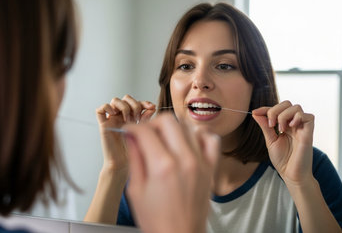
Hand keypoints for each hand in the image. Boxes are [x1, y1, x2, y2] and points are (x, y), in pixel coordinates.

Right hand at [95, 95, 155, 171]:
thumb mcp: (144, 133)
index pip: (137, 102)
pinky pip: (100, 110)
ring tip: (128, 119)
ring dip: (124, 107)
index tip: (152, 107)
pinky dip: (107, 108)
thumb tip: (152, 107)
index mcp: (131, 117)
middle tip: (138, 117)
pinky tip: (115, 116)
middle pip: (126, 98)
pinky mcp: (104, 125)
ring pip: (115, 100)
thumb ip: (146, 120)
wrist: (123, 165)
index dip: (144, 102)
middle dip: (135, 104)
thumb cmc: (134, 152)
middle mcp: (121, 116)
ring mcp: (112, 120)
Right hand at [124, 113, 219, 232]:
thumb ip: (135, 158)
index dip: (133, 127)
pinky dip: (199, 134)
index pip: (145, 130)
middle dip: (152, 123)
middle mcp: (184, 160)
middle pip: (168, 121)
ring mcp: (200, 163)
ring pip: (188, 126)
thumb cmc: (158, 221)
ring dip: (173, 127)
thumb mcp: (136, 190)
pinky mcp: (211, 168)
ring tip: (164, 139)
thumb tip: (132, 136)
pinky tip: (188, 141)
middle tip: (145, 133)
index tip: (129, 130)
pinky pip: (211, 139)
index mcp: (162, 166)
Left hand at [252, 100, 314, 185]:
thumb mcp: (270, 140)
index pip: (277, 109)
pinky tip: (290, 127)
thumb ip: (265, 126)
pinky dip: (298, 117)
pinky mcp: (309, 133)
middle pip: (287, 104)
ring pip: (296, 107)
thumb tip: (255, 112)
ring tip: (281, 129)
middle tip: (271, 125)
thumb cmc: (282, 160)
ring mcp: (302, 128)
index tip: (255, 112)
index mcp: (285, 125)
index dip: (266, 108)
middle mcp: (294, 124)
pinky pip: (309, 117)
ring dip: (284, 115)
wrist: (291, 174)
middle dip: (275, 110)